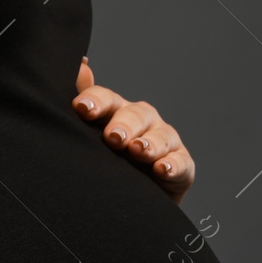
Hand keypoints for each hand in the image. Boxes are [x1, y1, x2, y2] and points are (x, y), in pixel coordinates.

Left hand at [72, 57, 194, 203]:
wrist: (125, 198)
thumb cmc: (104, 159)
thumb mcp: (87, 133)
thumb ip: (84, 102)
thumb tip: (80, 64)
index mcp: (115, 111)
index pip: (105, 99)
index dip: (95, 101)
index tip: (81, 108)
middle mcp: (142, 122)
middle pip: (135, 115)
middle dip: (124, 124)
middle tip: (112, 137)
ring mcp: (164, 142)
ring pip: (160, 136)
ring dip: (150, 144)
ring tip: (138, 150)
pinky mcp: (180, 166)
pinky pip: (180, 163)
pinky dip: (173, 166)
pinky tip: (163, 169)